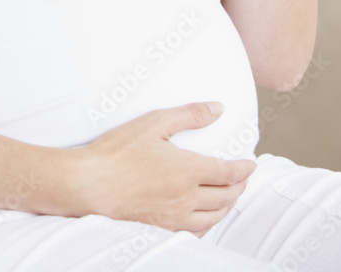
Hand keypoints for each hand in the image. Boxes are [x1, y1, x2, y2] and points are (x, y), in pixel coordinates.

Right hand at [64, 103, 255, 234]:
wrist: (90, 184)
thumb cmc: (118, 152)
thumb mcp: (154, 123)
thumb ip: (189, 115)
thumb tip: (218, 108)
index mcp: (188, 171)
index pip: (228, 173)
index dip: (244, 169)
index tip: (251, 164)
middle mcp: (187, 198)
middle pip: (225, 197)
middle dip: (239, 187)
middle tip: (243, 179)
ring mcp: (174, 217)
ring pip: (213, 218)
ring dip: (227, 207)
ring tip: (230, 198)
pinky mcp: (160, 229)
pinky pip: (194, 232)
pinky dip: (207, 224)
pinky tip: (204, 219)